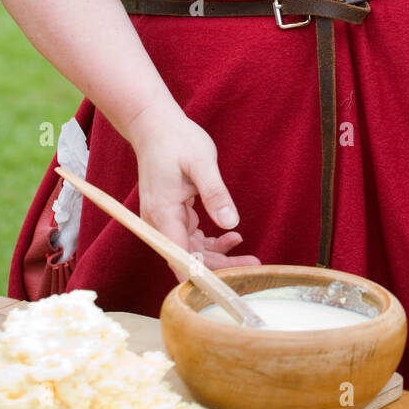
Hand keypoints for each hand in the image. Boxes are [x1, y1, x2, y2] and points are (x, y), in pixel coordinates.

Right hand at [127, 102, 261, 277]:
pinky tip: (232, 238)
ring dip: (217, 257)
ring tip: (249, 257)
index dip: (204, 275)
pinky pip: (190, 238)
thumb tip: (230, 223)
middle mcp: (159, 222)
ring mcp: (164, 219)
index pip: (179, 258)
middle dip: (219, 268)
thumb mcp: (202, 163)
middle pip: (187, 259)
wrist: (155, 125)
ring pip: (190, 251)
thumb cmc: (177, 140)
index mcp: (163, 214)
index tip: (230, 282)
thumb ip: (215, 193)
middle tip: (253, 267)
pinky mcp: (172, 214)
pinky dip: (210, 242)